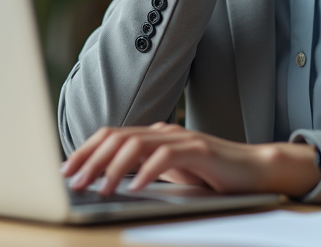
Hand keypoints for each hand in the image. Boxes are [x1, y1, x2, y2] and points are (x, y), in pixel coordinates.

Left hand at [60, 122, 320, 197]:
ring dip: (114, 168)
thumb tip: (107, 180)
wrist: (254, 170)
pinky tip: (135, 187)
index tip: (66, 170)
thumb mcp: (170, 173)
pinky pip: (167, 157)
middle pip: (117, 137)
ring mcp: (182, 138)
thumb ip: (143, 170)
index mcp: (153, 135)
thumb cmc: (211, 174)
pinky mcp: (200, 151)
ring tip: (101, 188)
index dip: (85, 151)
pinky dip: (147, 171)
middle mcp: (164, 131)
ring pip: (137, 145)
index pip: (111, 135)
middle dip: (91, 159)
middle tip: (74, 181)